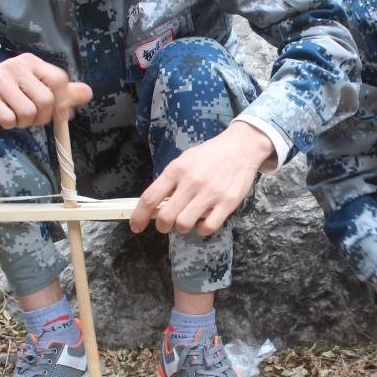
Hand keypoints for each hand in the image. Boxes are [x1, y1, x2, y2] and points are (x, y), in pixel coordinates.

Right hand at [0, 53, 92, 129]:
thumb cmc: (8, 92)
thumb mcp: (35, 87)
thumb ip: (62, 92)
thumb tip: (87, 93)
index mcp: (31, 62)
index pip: (59, 80)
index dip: (61, 101)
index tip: (54, 111)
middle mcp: (16, 66)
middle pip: (46, 100)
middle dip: (41, 117)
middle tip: (30, 117)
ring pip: (28, 112)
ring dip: (24, 122)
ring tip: (15, 115)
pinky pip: (9, 119)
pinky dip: (9, 124)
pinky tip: (2, 116)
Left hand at [130, 121, 274, 236]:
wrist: (241, 147)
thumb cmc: (210, 155)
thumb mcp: (185, 160)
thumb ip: (171, 180)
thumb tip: (154, 204)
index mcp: (176, 170)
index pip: (150, 197)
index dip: (139, 216)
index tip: (136, 227)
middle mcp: (191, 182)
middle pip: (165, 217)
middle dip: (162, 226)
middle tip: (166, 224)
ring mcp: (210, 193)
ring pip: (184, 224)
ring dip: (182, 227)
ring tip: (187, 220)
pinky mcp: (228, 203)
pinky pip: (208, 227)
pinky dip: (202, 229)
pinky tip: (203, 221)